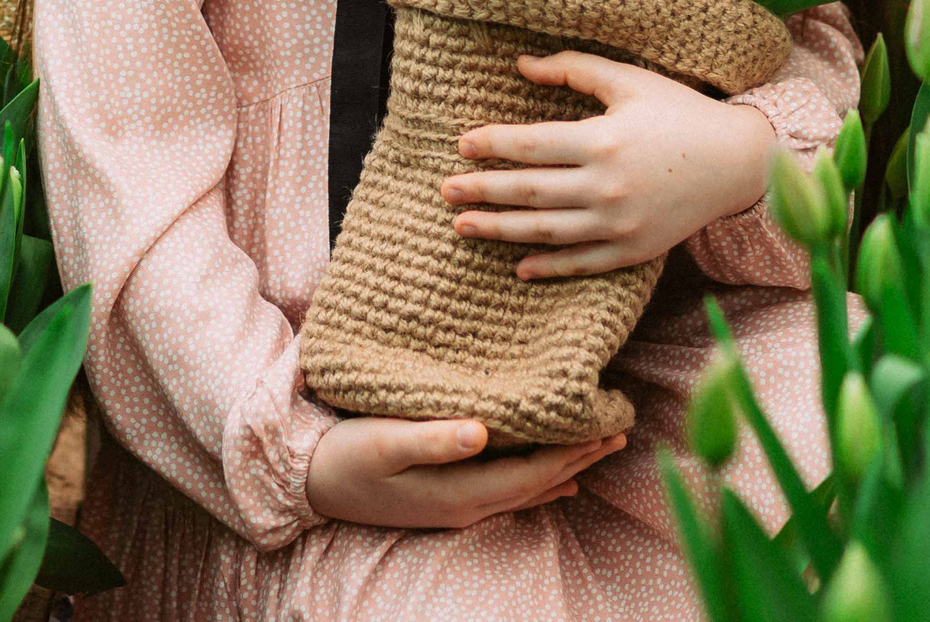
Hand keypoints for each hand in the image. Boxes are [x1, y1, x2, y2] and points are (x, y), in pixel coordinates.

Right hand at [304, 415, 625, 528]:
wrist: (309, 481)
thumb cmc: (345, 455)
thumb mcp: (385, 442)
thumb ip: (433, 439)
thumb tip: (483, 432)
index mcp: (459, 492)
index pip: (532, 473)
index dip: (572, 451)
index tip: (606, 425)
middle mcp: (467, 505)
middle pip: (538, 482)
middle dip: (580, 457)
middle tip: (619, 429)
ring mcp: (458, 504)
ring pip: (527, 487)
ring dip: (564, 466)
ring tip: (598, 445)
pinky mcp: (447, 495)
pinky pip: (507, 488)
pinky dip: (536, 477)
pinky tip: (553, 477)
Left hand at [440, 52, 778, 278]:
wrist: (739, 162)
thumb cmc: (679, 112)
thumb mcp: (628, 80)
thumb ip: (573, 69)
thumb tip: (520, 63)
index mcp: (602, 139)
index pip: (530, 145)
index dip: (491, 144)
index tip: (461, 145)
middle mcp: (607, 185)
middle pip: (528, 191)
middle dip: (481, 191)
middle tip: (445, 191)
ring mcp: (620, 222)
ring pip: (547, 231)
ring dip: (501, 230)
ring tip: (464, 227)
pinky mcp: (635, 250)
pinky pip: (583, 263)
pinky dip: (550, 267)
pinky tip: (519, 267)